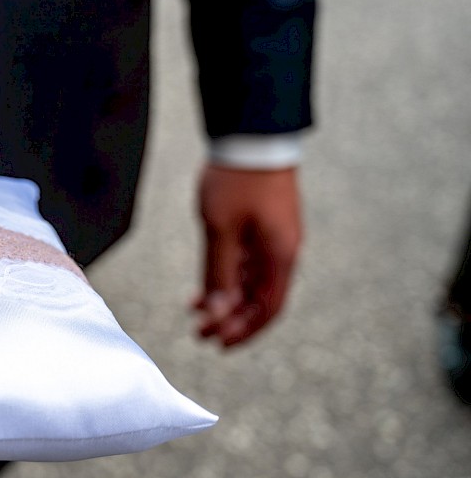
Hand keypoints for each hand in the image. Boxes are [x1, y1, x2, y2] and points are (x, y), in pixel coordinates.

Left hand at [192, 164, 302, 347]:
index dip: (243, 331)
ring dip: (226, 300)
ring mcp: (273, 238)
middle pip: (260, 299)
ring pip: (252, 282)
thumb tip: (218, 312)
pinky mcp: (263, 226)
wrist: (251, 134)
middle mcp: (282, 251)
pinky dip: (228, 277)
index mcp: (279, 256)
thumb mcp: (220, 229)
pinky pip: (248, 263)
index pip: (267, 309)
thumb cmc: (237, 180)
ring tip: (195, 312)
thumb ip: (219, 273)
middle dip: (231, 320)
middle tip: (200, 334)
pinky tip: (205, 285)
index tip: (217, 343)